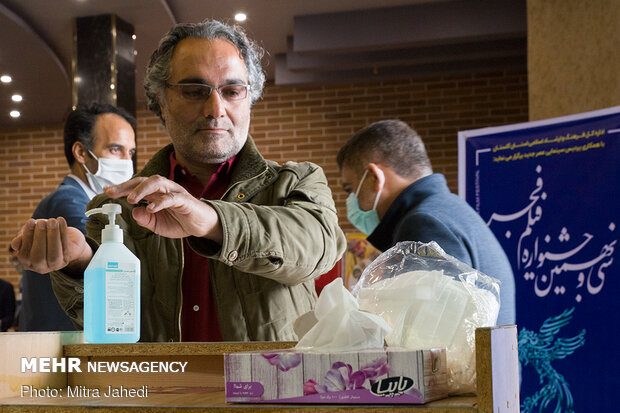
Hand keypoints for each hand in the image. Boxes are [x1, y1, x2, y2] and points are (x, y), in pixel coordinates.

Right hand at [11, 217, 92, 274]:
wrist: (67, 239)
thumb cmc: (44, 235)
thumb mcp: (31, 234)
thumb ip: (22, 238)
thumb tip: (14, 245)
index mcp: (27, 263)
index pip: (24, 254)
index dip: (27, 238)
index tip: (31, 222)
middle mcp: (40, 267)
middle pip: (38, 257)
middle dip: (39, 238)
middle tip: (42, 222)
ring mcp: (55, 265)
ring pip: (53, 254)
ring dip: (52, 236)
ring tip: (52, 221)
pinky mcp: (68, 259)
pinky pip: (66, 246)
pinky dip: (63, 232)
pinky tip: (60, 220)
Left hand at [104, 176, 222, 242]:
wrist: (203, 225)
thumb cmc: (181, 221)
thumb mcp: (158, 225)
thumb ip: (145, 220)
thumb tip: (133, 212)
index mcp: (156, 193)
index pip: (136, 186)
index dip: (121, 187)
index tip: (107, 191)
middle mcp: (165, 189)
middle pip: (144, 180)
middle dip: (127, 185)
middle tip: (113, 193)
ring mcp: (175, 192)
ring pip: (157, 182)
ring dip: (142, 189)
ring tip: (131, 199)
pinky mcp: (185, 200)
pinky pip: (171, 197)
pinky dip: (160, 202)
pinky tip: (151, 208)